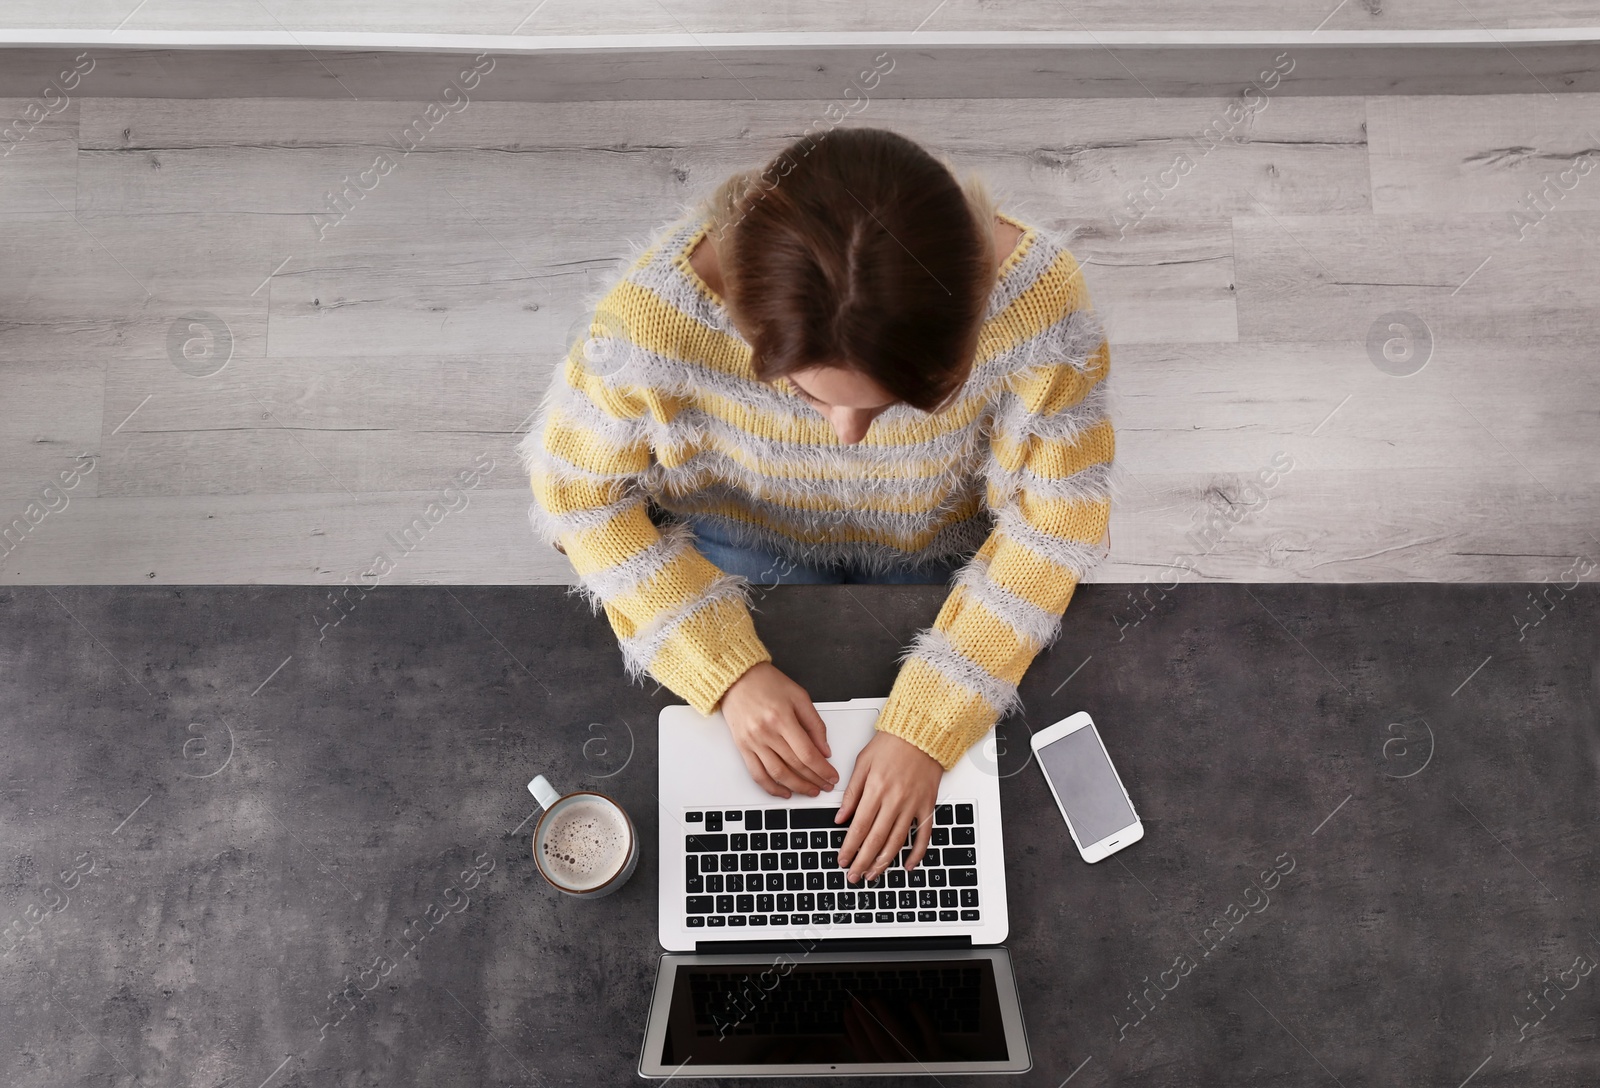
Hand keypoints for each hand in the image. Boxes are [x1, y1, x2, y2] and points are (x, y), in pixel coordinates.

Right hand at [720, 662, 837, 797]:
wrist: (735, 678)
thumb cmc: (767, 683)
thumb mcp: (799, 696)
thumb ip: (815, 724)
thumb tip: (825, 750)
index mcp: (782, 718)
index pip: (807, 753)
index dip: (822, 769)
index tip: (832, 776)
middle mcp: (766, 732)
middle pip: (794, 766)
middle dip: (814, 780)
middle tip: (826, 785)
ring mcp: (752, 742)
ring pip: (777, 774)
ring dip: (797, 787)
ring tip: (810, 790)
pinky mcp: (743, 747)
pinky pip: (757, 774)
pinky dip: (771, 787)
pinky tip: (784, 791)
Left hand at [835, 731, 942, 881]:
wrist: (922, 732)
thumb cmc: (892, 743)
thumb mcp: (862, 763)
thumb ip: (851, 793)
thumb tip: (840, 818)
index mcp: (876, 789)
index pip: (859, 827)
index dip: (849, 848)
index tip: (842, 860)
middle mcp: (895, 800)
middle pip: (876, 840)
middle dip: (863, 861)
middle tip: (854, 876)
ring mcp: (913, 804)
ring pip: (897, 841)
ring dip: (884, 862)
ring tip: (872, 874)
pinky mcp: (927, 805)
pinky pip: (924, 834)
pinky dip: (917, 853)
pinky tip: (908, 864)